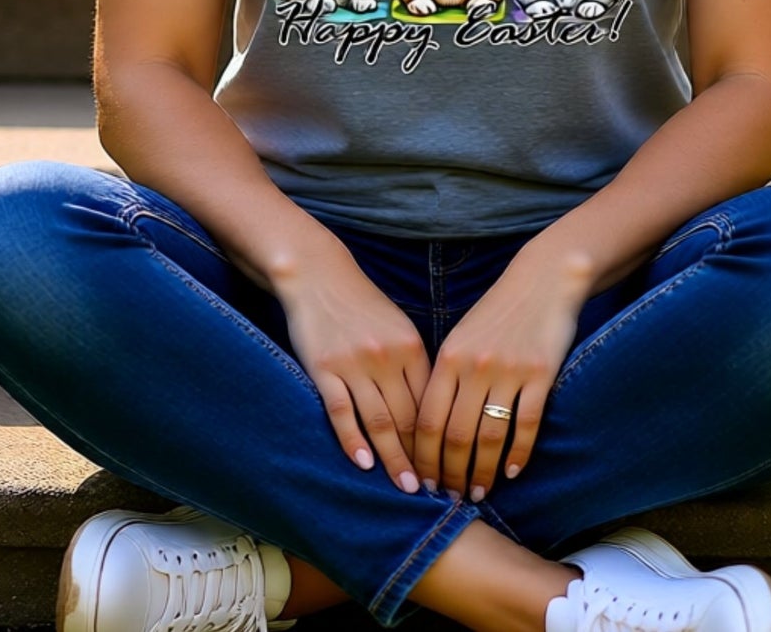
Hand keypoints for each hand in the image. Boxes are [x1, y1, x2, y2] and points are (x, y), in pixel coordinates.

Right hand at [277, 260, 433, 492]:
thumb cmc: (362, 305)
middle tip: (437, 493)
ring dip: (395, 459)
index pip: (432, 404)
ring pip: (380, 421)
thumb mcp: (399, 328)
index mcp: (412, 347)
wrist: (318, 276)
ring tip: (407, 490)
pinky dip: (353, 440)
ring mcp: (355, 364)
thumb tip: (432, 410)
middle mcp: (387, 357)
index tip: (452, 468)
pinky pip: (341, 411)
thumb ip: (415, 365)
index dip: (442, 440)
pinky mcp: (324, 368)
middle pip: (410, 418)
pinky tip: (364, 464)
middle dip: (424, 459)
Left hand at [412, 259, 584, 500]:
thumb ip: (446, 377)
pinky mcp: (540, 374)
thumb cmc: (497, 313)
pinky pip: (526, 424)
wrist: (542, 280)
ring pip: (490, 437)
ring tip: (479, 491)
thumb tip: (429, 428)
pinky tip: (513, 471)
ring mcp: (508, 371)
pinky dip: (518, 453)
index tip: (422, 482)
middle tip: (450, 497)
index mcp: (449, 358)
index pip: (427, 420)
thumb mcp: (461, 337)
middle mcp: (474, 367)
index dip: (423, 457)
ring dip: (483, 471)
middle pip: (456, 435)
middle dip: (450, 473)